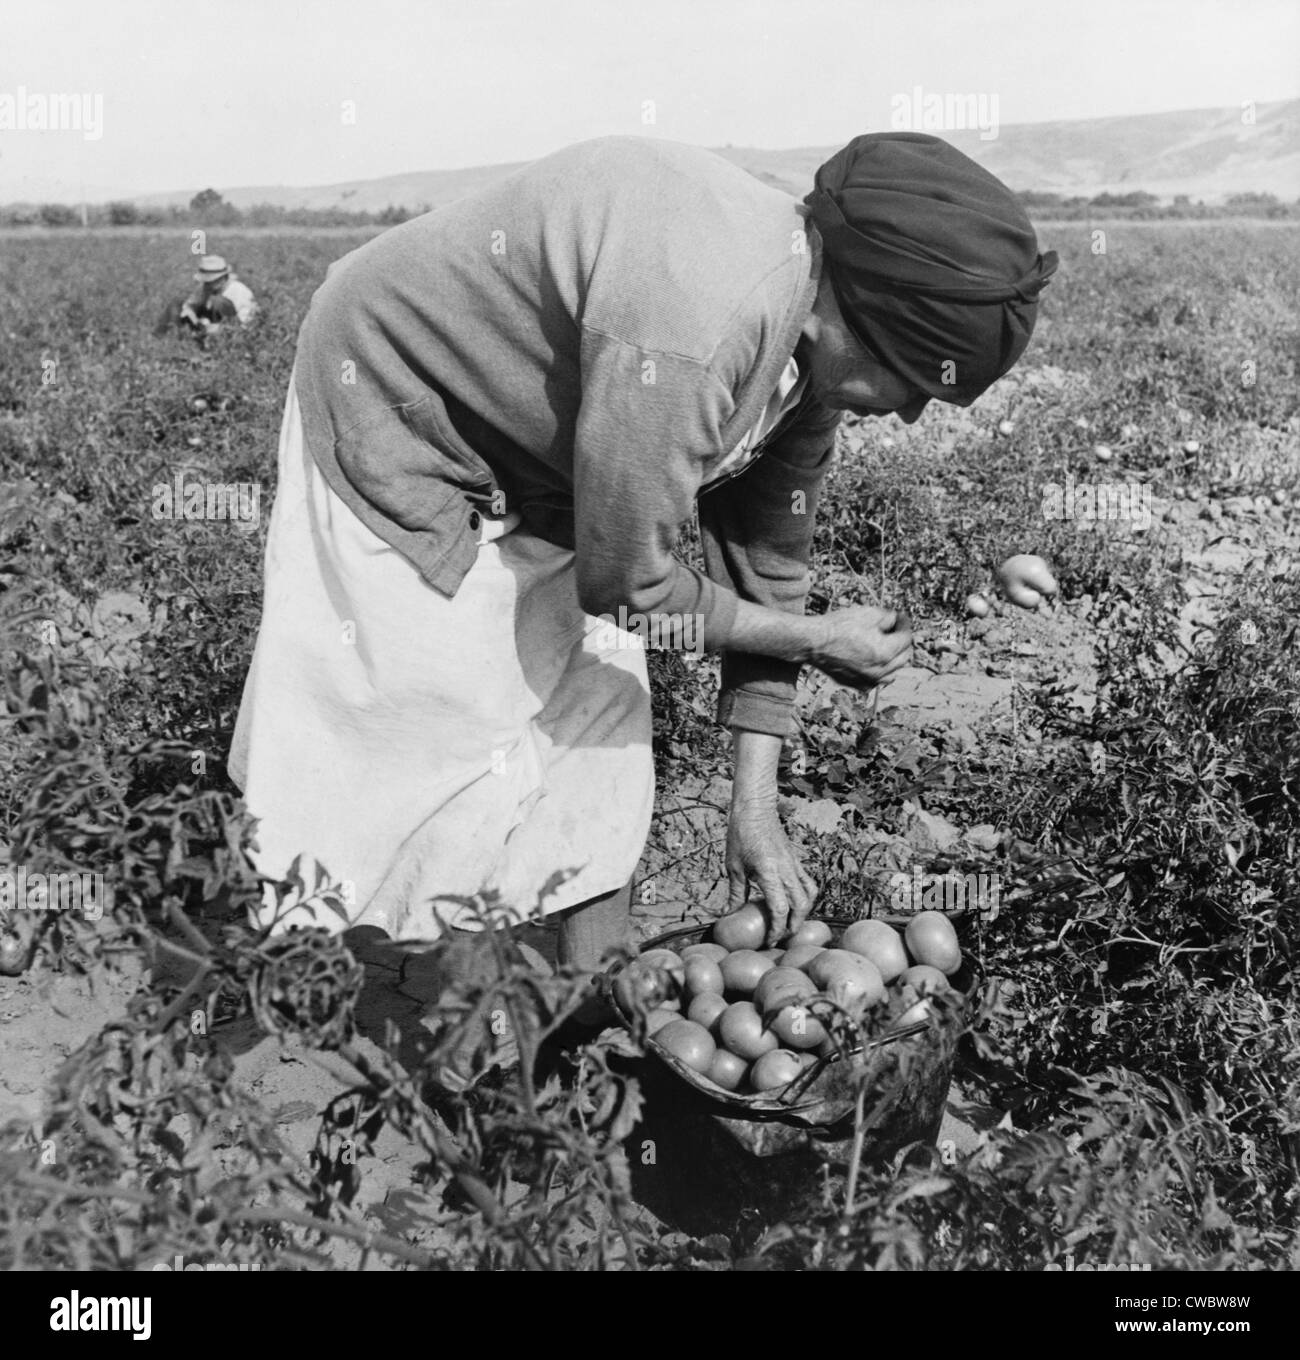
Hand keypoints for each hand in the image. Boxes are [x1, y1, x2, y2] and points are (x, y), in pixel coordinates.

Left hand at [726, 795, 817, 945]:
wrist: (756, 809)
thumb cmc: (740, 835)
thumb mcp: (733, 865)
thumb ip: (736, 893)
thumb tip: (728, 914)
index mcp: (769, 872)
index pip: (780, 908)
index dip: (776, 929)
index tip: (769, 940)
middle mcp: (786, 870)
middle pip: (800, 906)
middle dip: (793, 926)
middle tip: (781, 937)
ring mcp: (794, 864)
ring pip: (810, 895)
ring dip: (804, 912)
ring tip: (791, 922)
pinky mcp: (797, 860)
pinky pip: (808, 882)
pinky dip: (806, 896)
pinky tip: (794, 902)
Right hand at [813, 605, 912, 688]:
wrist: (813, 643)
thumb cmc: (838, 627)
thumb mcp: (868, 613)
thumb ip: (888, 617)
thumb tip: (896, 620)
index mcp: (886, 653)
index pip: (907, 638)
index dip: (904, 625)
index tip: (900, 617)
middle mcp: (880, 671)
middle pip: (903, 657)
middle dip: (901, 642)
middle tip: (893, 629)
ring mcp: (869, 680)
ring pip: (892, 673)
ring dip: (893, 660)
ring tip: (884, 646)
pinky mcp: (857, 685)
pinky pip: (876, 680)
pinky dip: (878, 671)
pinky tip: (870, 659)